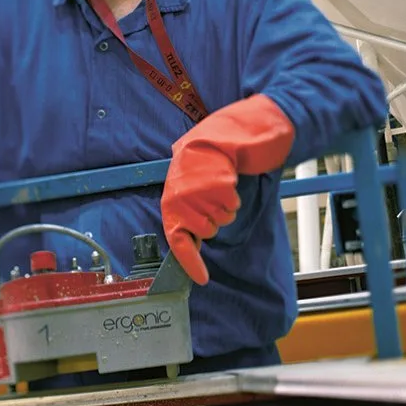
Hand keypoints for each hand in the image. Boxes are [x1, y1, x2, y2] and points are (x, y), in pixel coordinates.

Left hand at [162, 95, 294, 284]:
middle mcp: (177, 192)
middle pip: (205, 230)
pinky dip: (234, 195)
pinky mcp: (214, 178)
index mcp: (171, 195)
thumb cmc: (216, 158)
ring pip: (220, 218)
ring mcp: (194, 186)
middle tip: (217, 194)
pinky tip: (229, 177)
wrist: (233, 127)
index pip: (176, 236)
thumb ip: (190, 209)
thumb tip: (191, 241)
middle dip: (216, 218)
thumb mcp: (195, 183)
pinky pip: (230, 203)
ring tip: (222, 182)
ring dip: (226, 205)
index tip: (202, 279)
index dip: (189, 260)